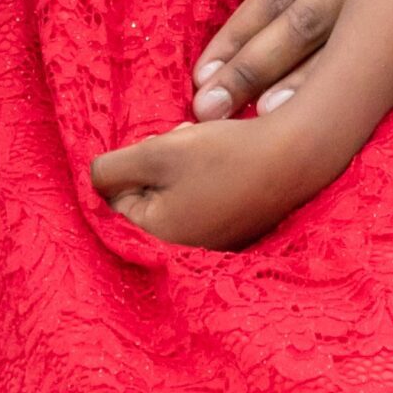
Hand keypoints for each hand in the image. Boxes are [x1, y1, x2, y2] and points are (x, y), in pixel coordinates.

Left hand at [92, 112, 322, 249]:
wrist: (297, 155)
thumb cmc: (223, 154)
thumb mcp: (155, 153)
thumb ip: (112, 168)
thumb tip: (95, 177)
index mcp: (161, 238)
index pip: (118, 200)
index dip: (133, 163)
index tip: (159, 143)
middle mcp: (187, 250)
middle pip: (149, 199)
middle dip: (156, 166)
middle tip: (181, 142)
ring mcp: (217, 242)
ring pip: (176, 198)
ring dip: (180, 169)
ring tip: (204, 146)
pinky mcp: (239, 228)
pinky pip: (206, 202)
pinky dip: (207, 179)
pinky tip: (225, 160)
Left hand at [190, 0, 392, 120]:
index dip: (239, 34)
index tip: (202, 72)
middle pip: (307, 23)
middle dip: (256, 69)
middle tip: (211, 109)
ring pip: (348, 40)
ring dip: (302, 84)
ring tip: (262, 120)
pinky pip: (389, 46)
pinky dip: (356, 78)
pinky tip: (333, 108)